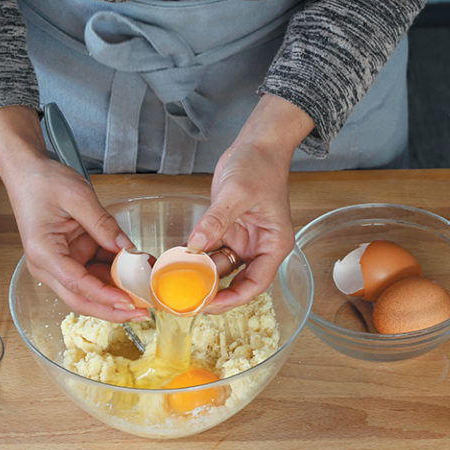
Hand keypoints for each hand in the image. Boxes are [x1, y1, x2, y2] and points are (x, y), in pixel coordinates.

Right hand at [0, 106, 149, 321]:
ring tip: (146, 291)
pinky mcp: (72, 257)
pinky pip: (96, 272)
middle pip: (82, 299)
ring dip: (118, 292)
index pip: (77, 285)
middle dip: (113, 309)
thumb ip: (104, 224)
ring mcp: (60, 263)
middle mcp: (48, 265)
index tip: (129, 303)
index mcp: (44, 253)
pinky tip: (137, 272)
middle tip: (142, 313)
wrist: (28, 171)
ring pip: (92, 290)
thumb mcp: (78, 197)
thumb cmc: (42, 182)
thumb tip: (127, 249)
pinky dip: (116, 274)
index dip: (105, 297)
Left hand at [188, 94, 314, 311]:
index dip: (234, 299)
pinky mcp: (227, 231)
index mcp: (273, 245)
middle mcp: (259, 247)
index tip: (210, 305)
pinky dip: (194, 258)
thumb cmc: (259, 166)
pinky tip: (176, 262)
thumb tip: (195, 245)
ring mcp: (242, 241)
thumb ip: (216, 220)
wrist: (256, 145)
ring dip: (200, 276)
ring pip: (220, 269)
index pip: (256, 284)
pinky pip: (210, 251)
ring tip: (176, 284)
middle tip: (188, 300)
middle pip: (237, 282)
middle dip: (214, 293)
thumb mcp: (237, 193)